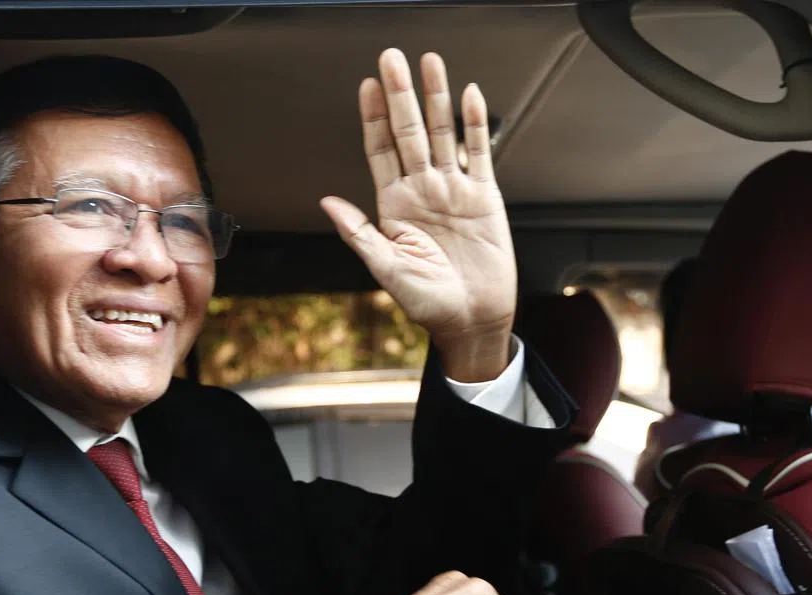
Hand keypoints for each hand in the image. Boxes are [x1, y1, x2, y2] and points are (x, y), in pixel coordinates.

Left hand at [321, 49, 516, 382]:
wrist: (471, 319)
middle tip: (393, 59)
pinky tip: (468, 96)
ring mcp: (453, 190)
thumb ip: (359, 233)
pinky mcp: (484, 197)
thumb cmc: (427, 302)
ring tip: (430, 64)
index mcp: (395, 205)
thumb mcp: (385, 269)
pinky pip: (479, 152)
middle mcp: (423, 190)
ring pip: (444, 134)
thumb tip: (327, 203)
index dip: (373, 118)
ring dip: (436, 99)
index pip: (381, 150)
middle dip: (401, 95)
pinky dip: (474, 124)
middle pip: (410, 132)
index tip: (367, 86)